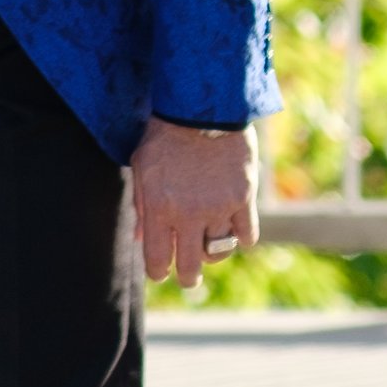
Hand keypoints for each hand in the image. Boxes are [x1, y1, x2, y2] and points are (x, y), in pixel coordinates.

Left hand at [131, 116, 258, 288]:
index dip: (158, 272)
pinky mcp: (244, 198)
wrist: (202, 108)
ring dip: (212, 255)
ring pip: (219, 253)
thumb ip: (141, 204)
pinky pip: (246, 235)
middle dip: (187, 278)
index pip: (157, 260)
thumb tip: (140, 237)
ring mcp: (219, 207)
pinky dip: (241, 238)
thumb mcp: (141, 167)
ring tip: (207, 248)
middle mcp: (189, 214)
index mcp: (159, 208)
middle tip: (188, 278)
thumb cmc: (164, 135)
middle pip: (190, 267)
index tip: (161, 273)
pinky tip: (233, 232)